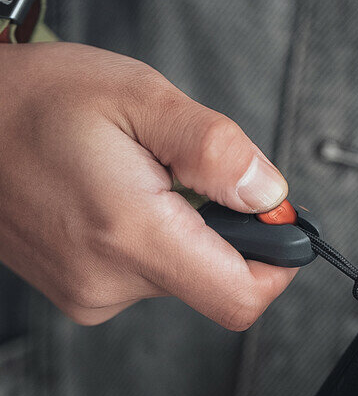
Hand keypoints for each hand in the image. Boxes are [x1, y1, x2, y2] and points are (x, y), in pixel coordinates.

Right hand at [0, 42, 295, 327]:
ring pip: (183, 276)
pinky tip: (127, 203)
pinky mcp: (83, 291)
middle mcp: (109, 280)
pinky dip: (158, 240)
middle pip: (216, 282)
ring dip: (187, 231)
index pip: (238, 296)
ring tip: (146, 183)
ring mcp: (91, 293)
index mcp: (131, 233)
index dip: (278, 267)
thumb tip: (269, 197)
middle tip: (194, 179)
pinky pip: (148, 275)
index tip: (281, 229)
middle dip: (227, 232)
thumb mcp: (140, 99)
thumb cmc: (39, 102)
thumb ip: (215, 151)